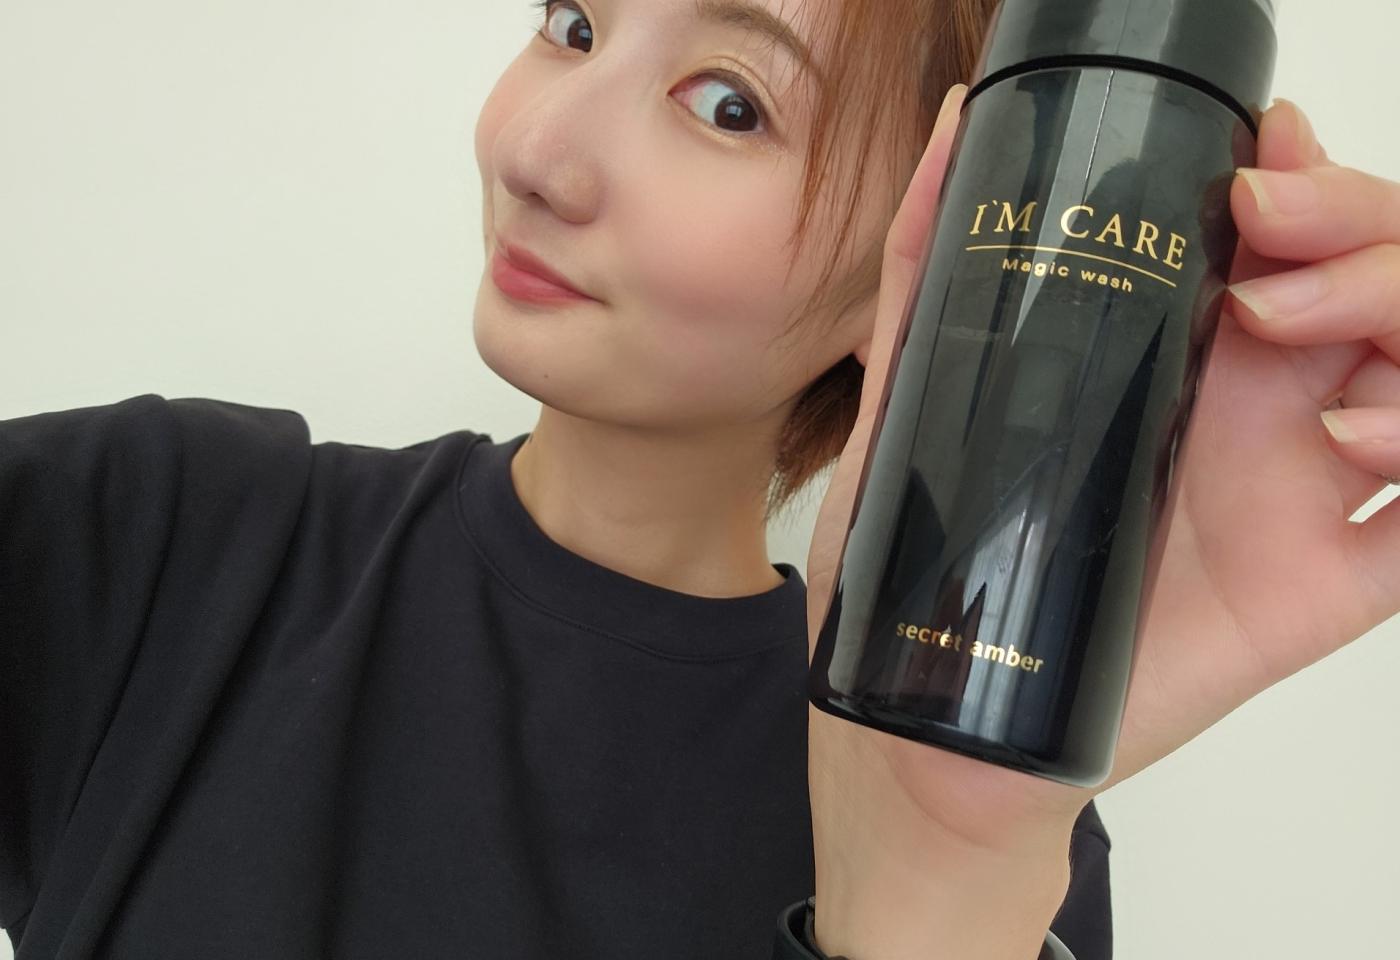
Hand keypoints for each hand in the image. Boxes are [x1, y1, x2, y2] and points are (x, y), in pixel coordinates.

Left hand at [802, 91, 1399, 957]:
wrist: (948, 718)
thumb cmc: (936, 561)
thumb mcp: (914, 399)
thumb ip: (931, 271)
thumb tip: (954, 132)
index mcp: (1174, 347)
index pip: (1292, 229)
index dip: (1305, 179)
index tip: (1254, 168)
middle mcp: (1254, 400)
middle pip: (1379, 270)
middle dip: (1355, 225)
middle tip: (1264, 241)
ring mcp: (1299, 484)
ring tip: (1296, 339)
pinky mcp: (1322, 580)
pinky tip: (1357, 438)